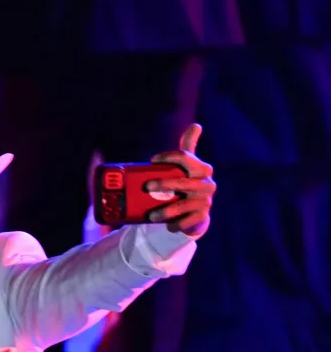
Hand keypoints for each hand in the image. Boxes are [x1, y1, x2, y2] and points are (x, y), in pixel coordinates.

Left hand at [147, 123, 215, 237]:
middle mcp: (206, 184)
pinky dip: (176, 224)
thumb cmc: (188, 181)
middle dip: (164, 184)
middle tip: (146, 186)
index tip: (153, 160)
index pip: (186, 158)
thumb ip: (188, 147)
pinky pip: (188, 221)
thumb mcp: (188, 165)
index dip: (169, 157)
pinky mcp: (201, 216)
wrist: (197, 209)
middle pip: (183, 182)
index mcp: (202, 169)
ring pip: (184, 205)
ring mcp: (205, 201)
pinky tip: (168, 226)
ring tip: (151, 216)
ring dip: (166, 210)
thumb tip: (196, 125)